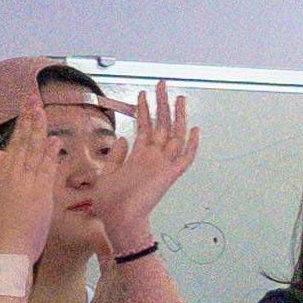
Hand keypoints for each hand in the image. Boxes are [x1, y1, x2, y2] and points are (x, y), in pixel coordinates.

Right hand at [0, 118, 60, 265]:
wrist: (8, 248)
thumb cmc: (6, 227)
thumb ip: (0, 172)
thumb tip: (1, 153)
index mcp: (2, 175)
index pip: (13, 143)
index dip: (20, 124)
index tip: (26, 107)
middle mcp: (11, 175)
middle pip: (21, 141)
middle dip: (27, 118)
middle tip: (32, 97)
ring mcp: (24, 183)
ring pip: (31, 151)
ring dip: (37, 129)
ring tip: (41, 109)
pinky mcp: (38, 194)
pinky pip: (45, 169)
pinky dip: (50, 154)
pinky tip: (54, 139)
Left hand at [93, 84, 194, 247]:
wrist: (117, 218)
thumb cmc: (109, 202)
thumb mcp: (107, 174)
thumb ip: (117, 155)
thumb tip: (123, 137)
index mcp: (139, 157)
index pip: (144, 127)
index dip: (144, 110)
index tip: (142, 94)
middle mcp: (153, 158)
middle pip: (161, 125)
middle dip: (162, 103)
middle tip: (162, 84)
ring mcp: (163, 165)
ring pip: (175, 135)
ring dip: (177, 116)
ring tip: (178, 96)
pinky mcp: (170, 174)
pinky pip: (186, 158)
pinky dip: (192, 144)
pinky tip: (195, 128)